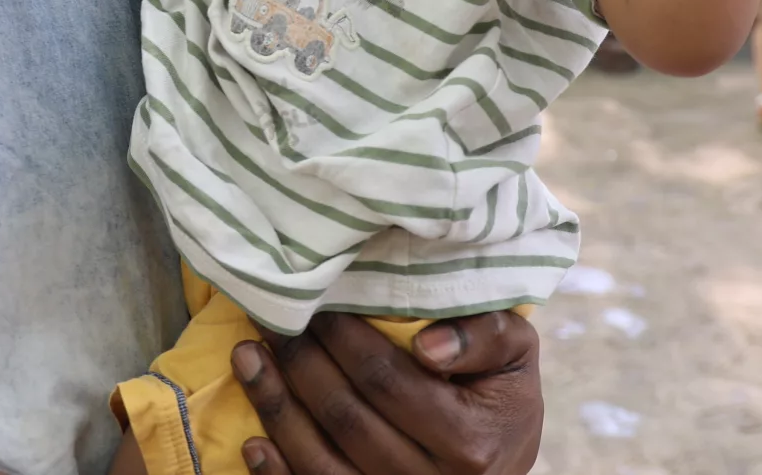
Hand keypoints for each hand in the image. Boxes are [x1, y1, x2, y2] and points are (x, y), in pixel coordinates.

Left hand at [233, 312, 540, 474]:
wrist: (502, 465)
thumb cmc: (501, 397)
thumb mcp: (515, 355)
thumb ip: (487, 336)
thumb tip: (427, 343)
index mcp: (469, 442)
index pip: (387, 381)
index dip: (343, 339)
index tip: (315, 303)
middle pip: (346, 418)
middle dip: (300, 363)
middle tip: (269, 318)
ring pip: (321, 462)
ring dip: (275, 407)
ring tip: (247, 357)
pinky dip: (278, 473)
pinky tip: (253, 441)